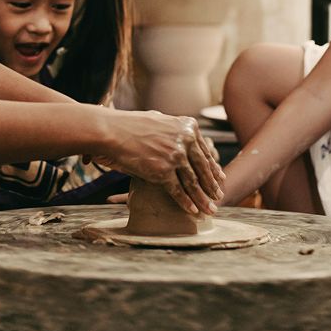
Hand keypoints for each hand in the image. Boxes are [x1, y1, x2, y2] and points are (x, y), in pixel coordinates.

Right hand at [99, 111, 224, 215]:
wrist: (111, 131)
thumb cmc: (129, 125)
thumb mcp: (159, 120)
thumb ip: (174, 130)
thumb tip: (180, 134)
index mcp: (187, 127)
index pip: (204, 151)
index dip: (213, 167)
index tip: (219, 178)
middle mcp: (185, 141)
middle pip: (202, 168)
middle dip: (212, 184)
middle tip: (219, 195)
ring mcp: (175, 156)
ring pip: (193, 182)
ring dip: (203, 198)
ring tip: (210, 209)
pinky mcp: (163, 171)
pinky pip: (178, 190)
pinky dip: (186, 202)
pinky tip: (192, 210)